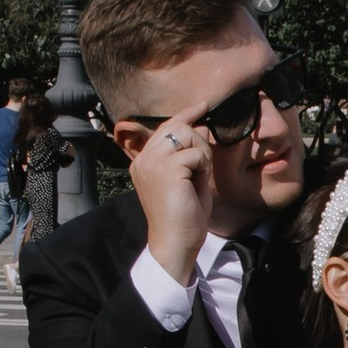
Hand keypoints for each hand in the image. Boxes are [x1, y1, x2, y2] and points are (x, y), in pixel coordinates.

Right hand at [122, 108, 216, 281]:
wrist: (175, 243)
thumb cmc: (183, 217)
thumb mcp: (187, 179)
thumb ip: (190, 154)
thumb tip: (200, 126)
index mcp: (144, 162)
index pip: (166, 128)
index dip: (186, 114)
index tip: (203, 105)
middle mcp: (143, 159)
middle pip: (178, 127)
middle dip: (199, 142)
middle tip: (202, 169)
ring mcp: (151, 163)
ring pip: (187, 135)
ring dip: (202, 155)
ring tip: (198, 178)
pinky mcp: (165, 169)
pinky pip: (195, 153)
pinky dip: (203, 167)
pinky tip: (196, 185)